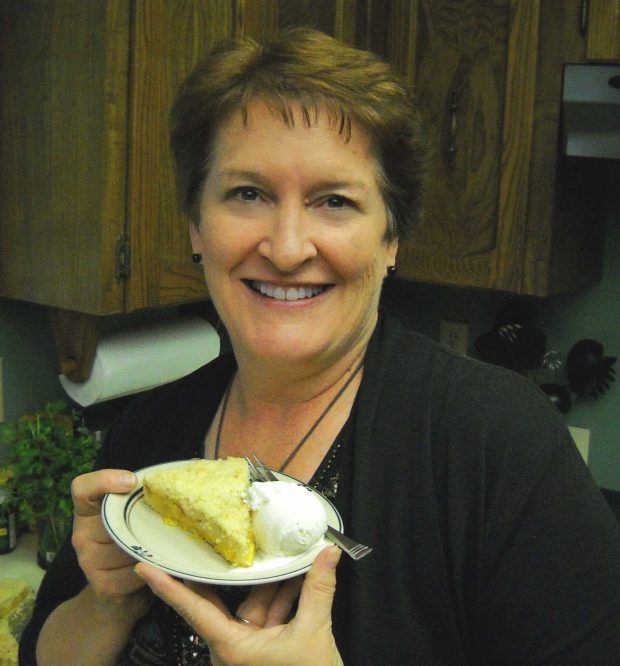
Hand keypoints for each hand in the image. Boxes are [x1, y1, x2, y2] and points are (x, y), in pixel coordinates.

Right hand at [71, 469, 152, 619]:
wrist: (121, 594)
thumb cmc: (132, 542)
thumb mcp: (130, 516)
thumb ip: (137, 499)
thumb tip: (167, 482)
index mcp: (87, 511)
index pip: (82, 488)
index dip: (104, 480)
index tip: (131, 481)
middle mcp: (81, 535)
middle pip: (119, 518)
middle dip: (144, 520)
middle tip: (162, 522)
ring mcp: (88, 560)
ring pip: (131, 545)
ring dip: (151, 547)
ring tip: (160, 547)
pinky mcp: (102, 584)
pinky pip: (136, 570)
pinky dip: (151, 569)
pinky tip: (155, 568)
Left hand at [136, 546, 342, 665]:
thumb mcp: (314, 634)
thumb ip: (319, 589)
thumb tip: (328, 553)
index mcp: (232, 648)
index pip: (193, 609)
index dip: (167, 587)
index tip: (144, 567)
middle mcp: (232, 648)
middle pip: (219, 599)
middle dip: (215, 570)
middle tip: (198, 540)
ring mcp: (247, 649)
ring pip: (251, 603)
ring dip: (267, 582)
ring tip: (276, 550)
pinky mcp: (262, 650)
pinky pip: (266, 615)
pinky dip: (280, 597)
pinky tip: (295, 577)